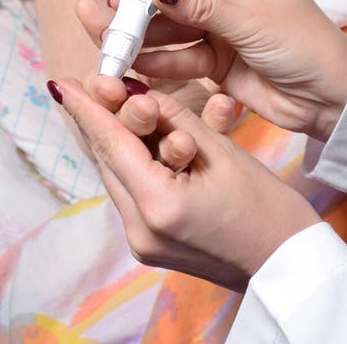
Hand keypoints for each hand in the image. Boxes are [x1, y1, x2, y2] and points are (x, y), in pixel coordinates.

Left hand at [50, 75, 320, 291]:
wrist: (285, 263)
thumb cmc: (266, 208)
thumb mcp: (222, 152)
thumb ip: (176, 119)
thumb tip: (139, 93)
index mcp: (159, 205)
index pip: (113, 145)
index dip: (87, 109)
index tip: (62, 83)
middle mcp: (140, 228)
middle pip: (109, 160)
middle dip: (101, 118)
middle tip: (92, 82)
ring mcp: (142, 241)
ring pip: (118, 174)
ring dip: (118, 138)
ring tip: (117, 102)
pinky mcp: (150, 243)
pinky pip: (132, 190)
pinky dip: (135, 160)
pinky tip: (141, 135)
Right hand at [80, 0, 346, 141]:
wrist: (330, 99)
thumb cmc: (303, 43)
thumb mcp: (249, 18)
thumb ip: (199, 5)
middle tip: (116, 7)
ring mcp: (218, 24)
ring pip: (171, 23)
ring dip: (144, 32)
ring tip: (115, 38)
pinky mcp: (213, 58)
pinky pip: (179, 54)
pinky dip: (159, 60)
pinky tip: (137, 63)